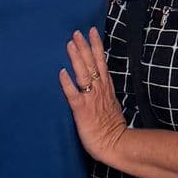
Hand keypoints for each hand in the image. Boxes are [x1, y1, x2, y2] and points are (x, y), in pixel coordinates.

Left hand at [59, 28, 130, 165]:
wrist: (116, 145)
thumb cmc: (112, 129)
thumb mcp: (112, 106)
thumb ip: (105, 94)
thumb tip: (101, 85)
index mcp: (106, 89)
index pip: (101, 62)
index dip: (96, 46)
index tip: (92, 32)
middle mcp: (99, 90)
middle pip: (92, 64)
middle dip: (85, 46)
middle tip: (77, 31)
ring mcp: (90, 99)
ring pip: (83, 74)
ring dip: (76, 58)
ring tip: (70, 44)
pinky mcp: (81, 110)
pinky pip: (74, 94)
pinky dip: (67, 83)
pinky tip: (61, 72)